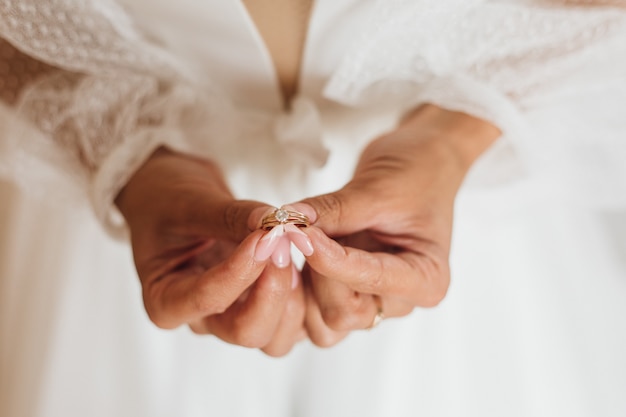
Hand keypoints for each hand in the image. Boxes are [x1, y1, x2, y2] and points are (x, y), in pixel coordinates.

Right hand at [115, 148, 305, 355]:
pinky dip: (306, 298)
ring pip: (275, 339)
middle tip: (285, 244)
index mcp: (165, 300)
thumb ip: (232, 216)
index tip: (266, 236)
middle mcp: (201, 319)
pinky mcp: (261, 309)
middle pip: (247, 332)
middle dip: (274, 291)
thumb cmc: (169, 200)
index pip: (208, 298)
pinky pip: (293, 323)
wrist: (174, 197)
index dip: (242, 270)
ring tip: (293, 250)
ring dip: (293, 297)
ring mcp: (233, 318)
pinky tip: (307, 260)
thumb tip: (274, 223)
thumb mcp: (191, 203)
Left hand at [295, 104, 500, 346]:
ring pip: (323, 320)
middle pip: (344, 312)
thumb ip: (333, 211)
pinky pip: (312, 311)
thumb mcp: (377, 188)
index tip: (302, 232)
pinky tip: (300, 250)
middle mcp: (399, 300)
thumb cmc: (414, 173)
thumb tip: (289, 221)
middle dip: (318, 273)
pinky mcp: (346, 293)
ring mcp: (372, 300)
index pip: (370, 281)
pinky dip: (299, 286)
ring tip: (306, 239)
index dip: (330, 259)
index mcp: (426, 280)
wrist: (418, 162)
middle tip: (303, 231)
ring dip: (305, 284)